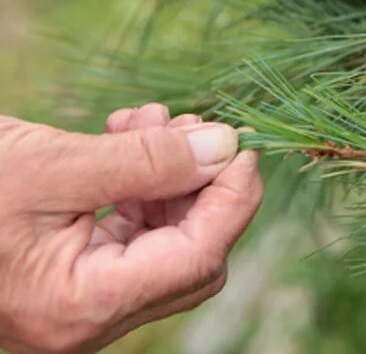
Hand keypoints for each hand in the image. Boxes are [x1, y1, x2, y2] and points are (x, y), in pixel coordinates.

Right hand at [0, 104, 262, 353]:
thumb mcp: (49, 167)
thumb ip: (145, 161)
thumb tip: (224, 146)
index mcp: (80, 307)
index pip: (198, 258)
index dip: (233, 199)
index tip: (242, 145)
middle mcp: (85, 318)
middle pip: (190, 255)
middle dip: (201, 185)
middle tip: (190, 128)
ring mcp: (77, 301)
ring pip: (163, 242)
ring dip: (169, 177)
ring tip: (144, 122)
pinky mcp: (69, 276)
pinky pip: (130, 234)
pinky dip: (139, 186)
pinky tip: (122, 138)